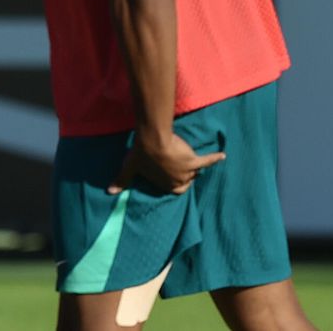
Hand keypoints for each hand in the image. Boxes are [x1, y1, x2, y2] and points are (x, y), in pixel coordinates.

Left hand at [108, 132, 225, 194]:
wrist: (151, 140)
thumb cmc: (140, 155)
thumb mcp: (129, 168)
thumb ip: (121, 180)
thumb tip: (109, 191)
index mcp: (164, 185)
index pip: (176, 189)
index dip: (177, 183)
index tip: (177, 178)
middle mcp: (177, 180)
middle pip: (188, 179)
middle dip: (187, 174)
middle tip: (184, 165)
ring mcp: (186, 171)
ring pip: (196, 170)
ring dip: (197, 165)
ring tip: (199, 160)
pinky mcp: (193, 160)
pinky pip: (207, 161)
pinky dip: (215, 158)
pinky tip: (223, 155)